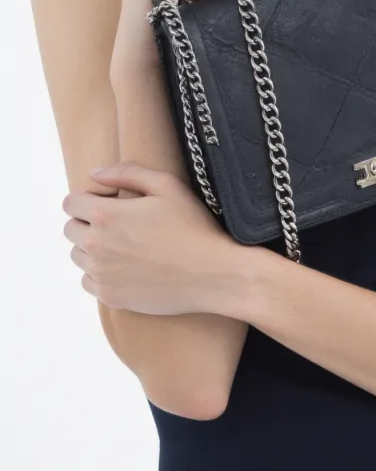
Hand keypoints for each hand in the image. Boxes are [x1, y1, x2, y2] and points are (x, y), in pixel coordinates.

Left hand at [62, 160, 254, 317]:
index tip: (108, 201)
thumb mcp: (166, 185)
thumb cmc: (192, 226)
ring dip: (92, 248)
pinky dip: (100, 273)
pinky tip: (125, 266)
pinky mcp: (110, 297)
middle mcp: (96, 246)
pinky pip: (88, 281)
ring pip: (78, 256)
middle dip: (87, 222)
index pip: (70, 203)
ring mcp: (102, 274)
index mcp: (106, 215)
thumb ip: (127, 173)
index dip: (87, 198)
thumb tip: (95, 174)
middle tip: (118, 223)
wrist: (211, 273)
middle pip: (70, 229)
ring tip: (123, 245)